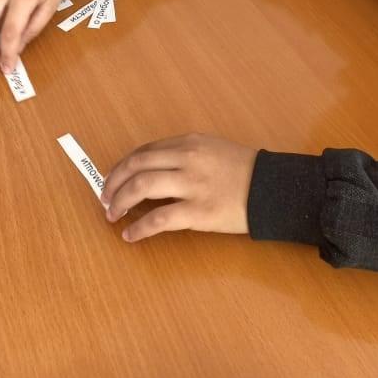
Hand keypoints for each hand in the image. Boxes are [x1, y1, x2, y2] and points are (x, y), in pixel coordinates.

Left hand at [101, 133, 256, 241]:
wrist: (272, 189)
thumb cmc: (244, 170)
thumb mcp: (212, 149)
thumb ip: (184, 155)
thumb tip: (151, 171)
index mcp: (190, 142)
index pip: (145, 150)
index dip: (124, 165)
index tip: (113, 178)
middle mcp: (187, 159)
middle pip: (137, 166)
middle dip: (114, 182)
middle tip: (104, 198)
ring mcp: (192, 185)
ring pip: (142, 188)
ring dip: (120, 201)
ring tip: (111, 215)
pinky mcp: (199, 212)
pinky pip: (159, 219)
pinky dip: (139, 228)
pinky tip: (131, 235)